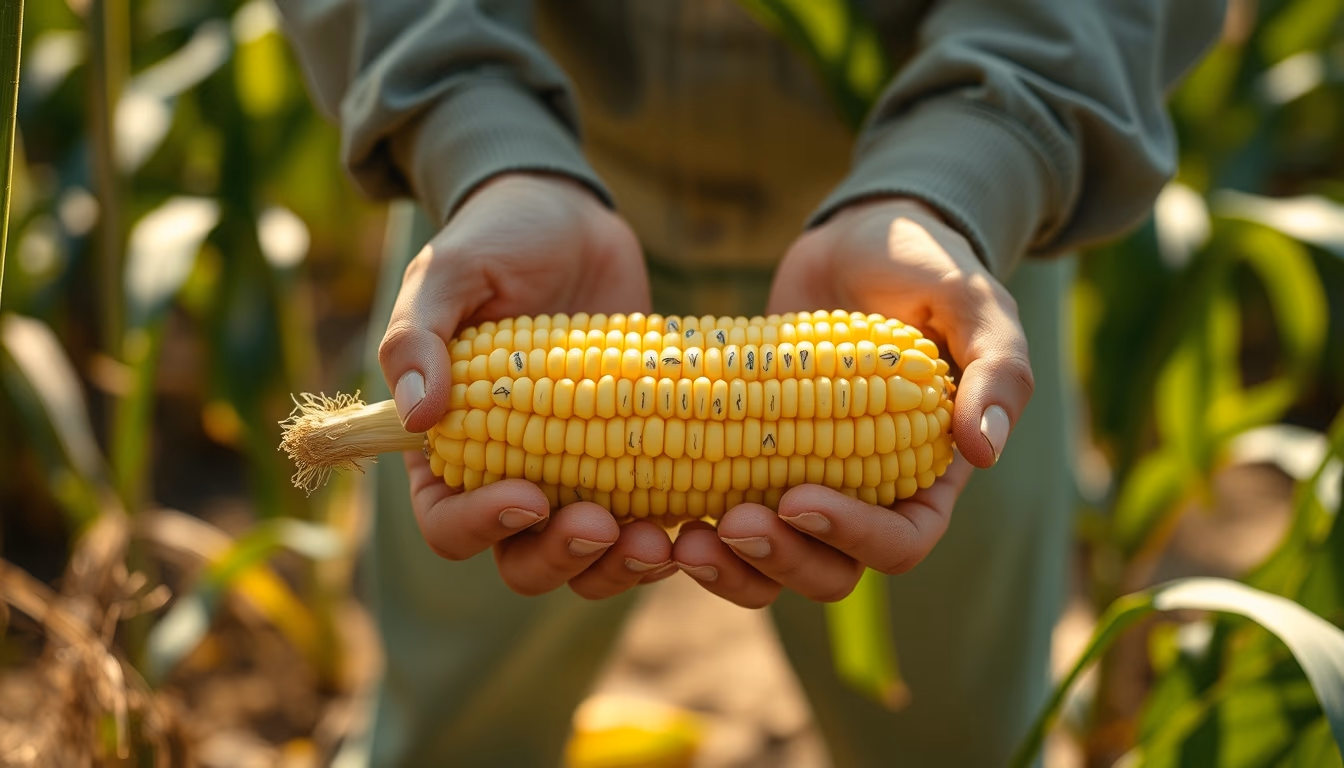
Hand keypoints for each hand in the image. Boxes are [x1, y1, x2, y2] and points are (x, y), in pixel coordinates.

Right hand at [380, 173, 675, 598]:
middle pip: (523, 559)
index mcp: (450, 446)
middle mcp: (509, 473)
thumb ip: (419, 336)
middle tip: (602, 524)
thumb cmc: (498, 240)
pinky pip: (649, 518)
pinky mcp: (634, 457)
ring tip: (659, 539)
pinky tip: (701, 519)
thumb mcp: (449, 270)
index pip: (448, 521)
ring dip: (619, 566)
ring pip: (589, 557)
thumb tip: (419, 416)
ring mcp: (576, 471)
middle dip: (561, 557)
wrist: (575, 218)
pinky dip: (671, 532)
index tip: (529, 497)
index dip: (481, 527)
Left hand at [673, 197, 1031, 606]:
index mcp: (926, 476)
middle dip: (781, 560)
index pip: (900, 541)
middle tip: (730, 524)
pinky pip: (721, 515)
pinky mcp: (749, 458)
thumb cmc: (924, 266)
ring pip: (770, 561)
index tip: (798, 498)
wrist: (852, 235)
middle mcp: (865, 494)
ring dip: (730, 567)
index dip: (852, 536)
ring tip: (686, 540)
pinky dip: (691, 526)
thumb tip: (984, 449)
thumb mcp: (972, 301)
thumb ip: (996, 367)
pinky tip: (651, 513)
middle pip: (829, 570)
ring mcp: (802, 479)